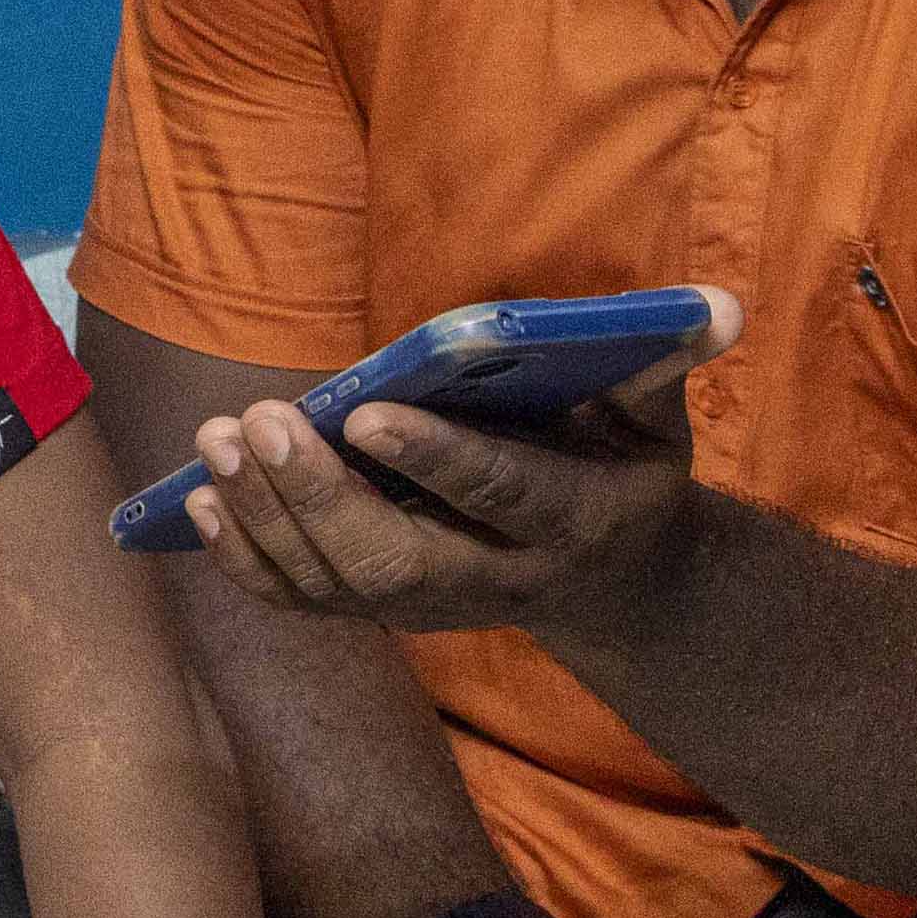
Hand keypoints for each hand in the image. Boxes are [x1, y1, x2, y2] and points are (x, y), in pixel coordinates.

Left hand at [178, 295, 743, 633]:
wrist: (608, 576)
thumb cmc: (621, 464)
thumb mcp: (657, 417)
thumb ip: (662, 362)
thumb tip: (714, 306)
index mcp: (566, 521)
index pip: (496, 493)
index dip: (433, 460)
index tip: (363, 413)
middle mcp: (493, 578)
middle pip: (394, 557)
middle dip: (318, 494)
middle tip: (260, 420)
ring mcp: (430, 605)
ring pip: (337, 584)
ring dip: (268, 518)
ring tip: (220, 439)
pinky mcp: (382, 611)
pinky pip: (306, 601)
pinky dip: (249, 561)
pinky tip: (201, 501)